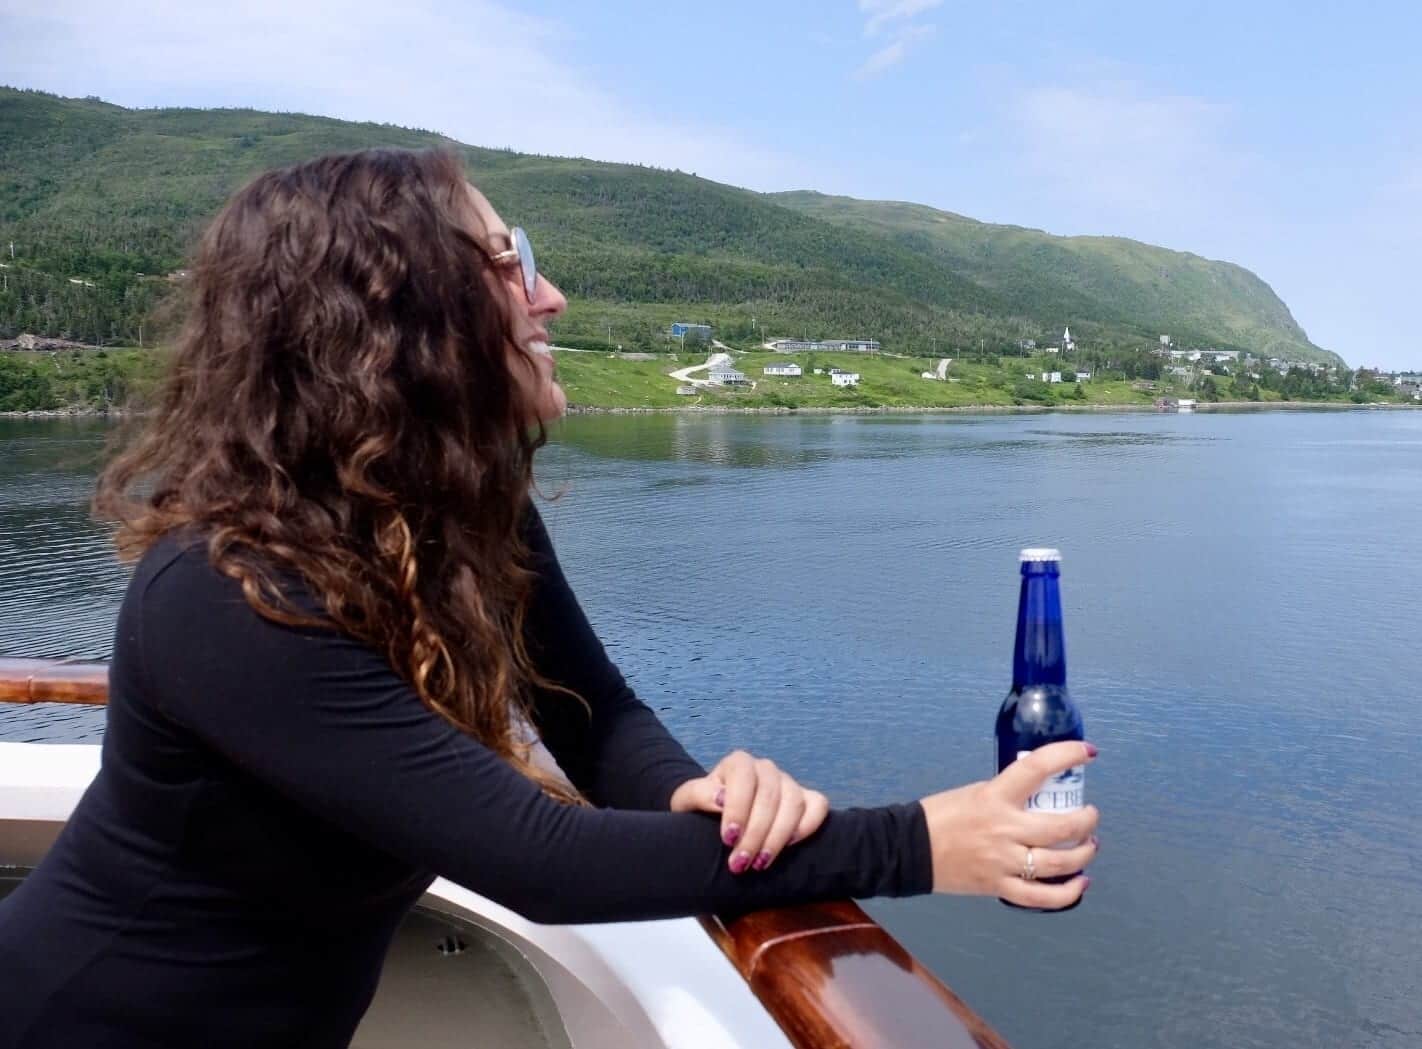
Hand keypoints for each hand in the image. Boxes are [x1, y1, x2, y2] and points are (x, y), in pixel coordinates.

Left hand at [669, 750, 829, 873]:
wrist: (716, 814)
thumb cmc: (702, 807)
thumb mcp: (687, 800)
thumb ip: (699, 794)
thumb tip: (721, 799)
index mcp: (739, 763)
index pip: (744, 779)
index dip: (738, 809)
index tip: (728, 839)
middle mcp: (766, 769)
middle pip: (770, 797)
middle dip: (756, 834)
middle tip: (741, 864)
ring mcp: (789, 782)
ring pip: (794, 803)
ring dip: (778, 837)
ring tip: (760, 863)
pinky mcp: (806, 798)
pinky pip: (818, 806)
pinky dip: (808, 825)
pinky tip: (790, 845)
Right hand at [919, 740, 1098, 909]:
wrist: (910, 849)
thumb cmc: (940, 816)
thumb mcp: (976, 792)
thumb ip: (1007, 795)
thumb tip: (1038, 797)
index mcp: (995, 797)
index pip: (1036, 768)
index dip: (1067, 756)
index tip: (1087, 752)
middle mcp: (1004, 829)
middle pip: (1061, 827)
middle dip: (1086, 820)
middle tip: (1090, 814)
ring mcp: (1003, 861)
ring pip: (1059, 862)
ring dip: (1083, 854)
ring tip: (1089, 846)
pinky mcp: (998, 886)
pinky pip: (1042, 897)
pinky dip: (1068, 893)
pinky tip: (1080, 884)